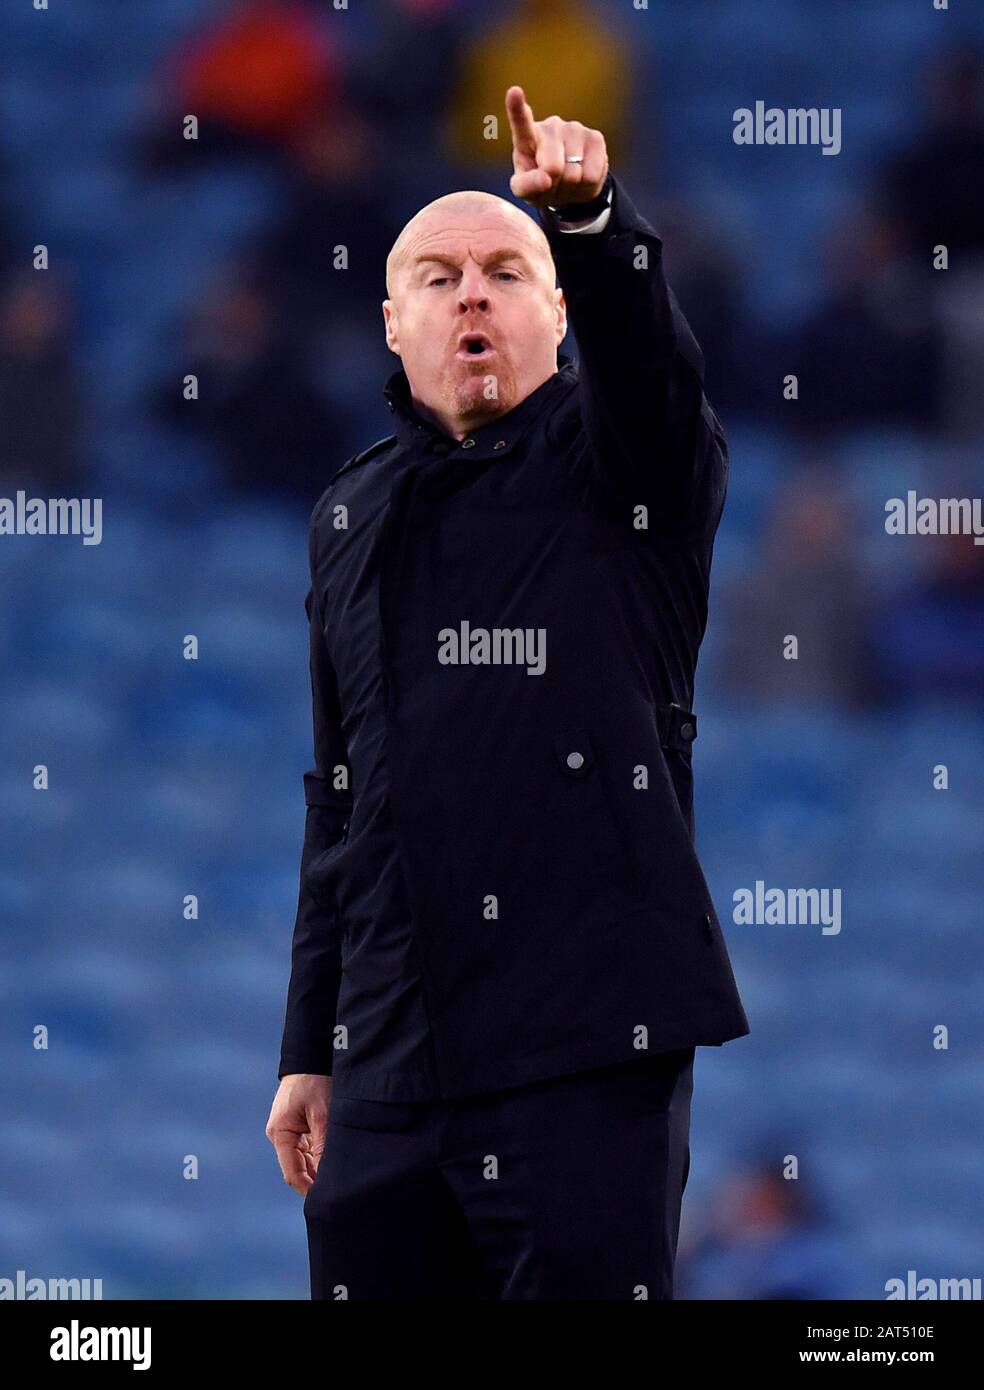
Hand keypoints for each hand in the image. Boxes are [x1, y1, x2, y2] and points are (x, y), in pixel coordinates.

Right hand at [266, 1074, 330, 1195]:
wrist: (310, 1058)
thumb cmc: (314, 1081)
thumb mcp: (322, 1113)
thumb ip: (323, 1144)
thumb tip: (325, 1173)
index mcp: (280, 1133)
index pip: (292, 1172)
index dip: (307, 1188)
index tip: (325, 1199)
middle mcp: (280, 1135)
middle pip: (298, 1168)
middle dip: (315, 1179)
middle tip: (337, 1191)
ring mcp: (288, 1132)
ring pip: (304, 1160)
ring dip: (318, 1168)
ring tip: (339, 1178)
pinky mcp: (297, 1127)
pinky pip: (307, 1149)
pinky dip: (319, 1156)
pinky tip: (334, 1161)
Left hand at [505, 84, 608, 207]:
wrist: (570, 187)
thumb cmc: (540, 185)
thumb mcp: (525, 191)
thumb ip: (527, 186)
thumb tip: (546, 178)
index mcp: (527, 138)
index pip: (521, 123)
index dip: (516, 108)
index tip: (514, 92)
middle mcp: (551, 127)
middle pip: (553, 168)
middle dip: (554, 184)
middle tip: (553, 182)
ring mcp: (574, 129)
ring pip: (574, 174)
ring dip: (570, 186)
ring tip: (567, 180)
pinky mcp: (595, 137)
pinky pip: (591, 175)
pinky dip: (586, 186)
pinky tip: (582, 175)